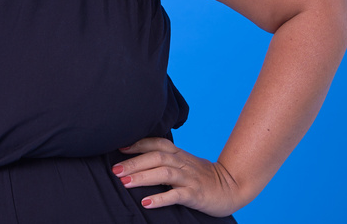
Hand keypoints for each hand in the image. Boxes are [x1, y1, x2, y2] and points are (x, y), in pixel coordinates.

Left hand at [112, 137, 243, 216]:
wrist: (231, 187)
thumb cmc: (202, 177)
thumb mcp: (185, 164)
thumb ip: (167, 160)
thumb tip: (139, 161)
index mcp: (179, 154)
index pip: (157, 143)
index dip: (138, 143)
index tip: (119, 148)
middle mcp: (183, 163)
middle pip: (156, 157)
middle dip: (134, 162)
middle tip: (115, 170)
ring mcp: (189, 178)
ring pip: (164, 173)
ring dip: (143, 177)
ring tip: (125, 183)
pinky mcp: (195, 194)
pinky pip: (176, 195)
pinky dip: (160, 198)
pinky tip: (146, 203)